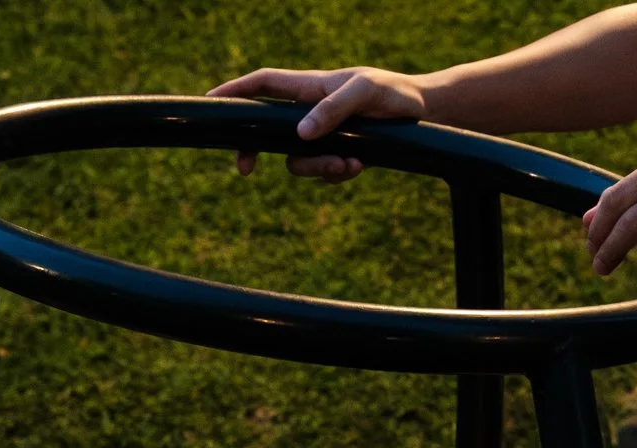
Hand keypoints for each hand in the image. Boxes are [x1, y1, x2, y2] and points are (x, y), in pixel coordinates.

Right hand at [208, 66, 427, 181]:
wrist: (425, 116)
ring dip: (319, 168)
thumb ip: (332, 109)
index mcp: (311, 87)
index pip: (264, 84)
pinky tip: (359, 166)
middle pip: (266, 130)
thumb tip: (299, 134)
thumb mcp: (366, 94)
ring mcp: (322, 134)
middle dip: (254, 151)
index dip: (235, 91)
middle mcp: (311, 111)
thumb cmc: (395, 95)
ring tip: (350, 164)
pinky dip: (337, 174)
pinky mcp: (337, 152)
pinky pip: (322, 172)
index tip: (210, 103)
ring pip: (297, 160)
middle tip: (245, 170)